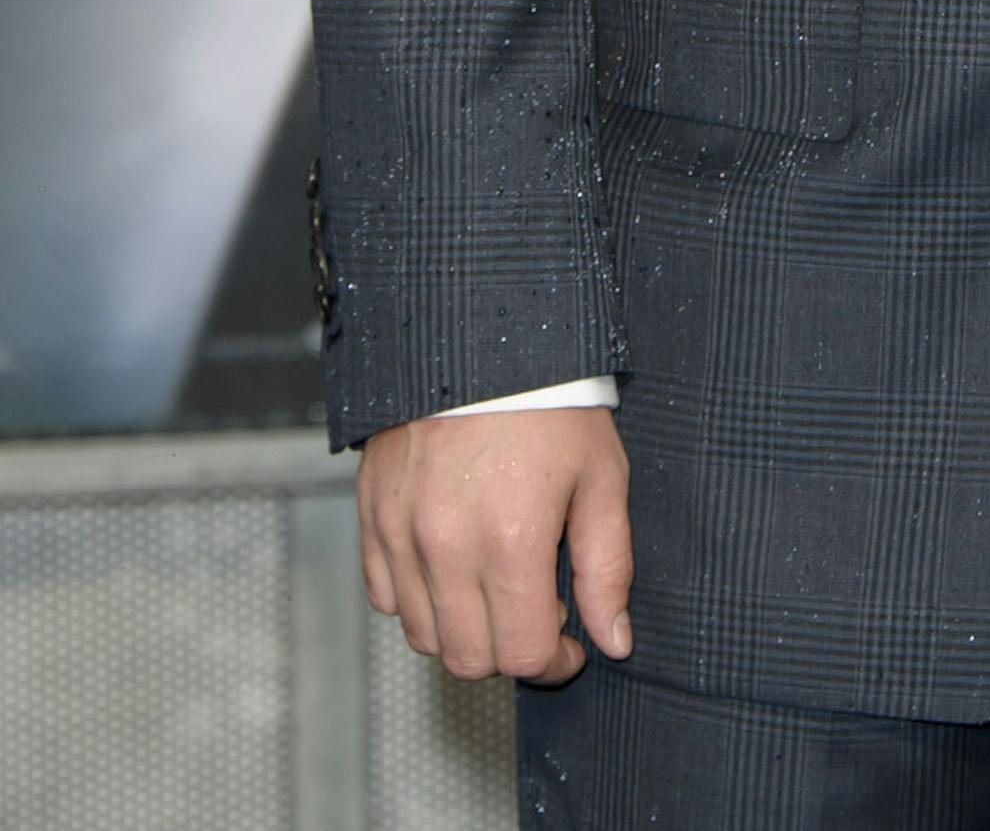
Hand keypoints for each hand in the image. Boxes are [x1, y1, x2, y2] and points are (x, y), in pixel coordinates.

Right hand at [358, 407, 632, 684]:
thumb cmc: (551, 400)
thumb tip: (614, 642)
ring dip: (463, 629)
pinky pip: (385, 596)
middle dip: (509, 651)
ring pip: (423, 635)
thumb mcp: (601, 476)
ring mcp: (401, 532)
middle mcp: (447, 546)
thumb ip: (608, 567)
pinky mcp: (372, 514)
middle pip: (469, 658)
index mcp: (512, 540)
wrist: (480, 330)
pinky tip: (453, 564)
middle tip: (536, 611)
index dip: (555, 661)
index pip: (524, 654)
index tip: (571, 643)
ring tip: (495, 584)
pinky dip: (418, 598)